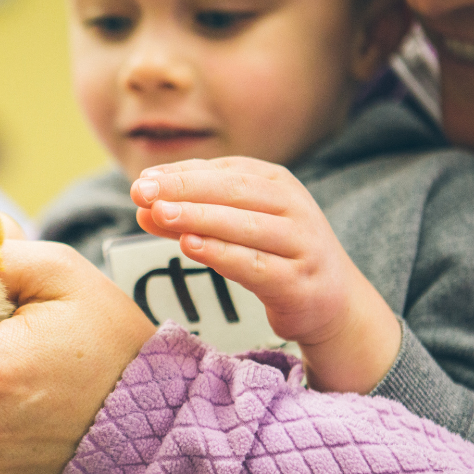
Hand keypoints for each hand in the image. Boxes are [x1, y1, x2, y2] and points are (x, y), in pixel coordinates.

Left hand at [131, 157, 400, 392]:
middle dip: (184, 189)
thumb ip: (192, 216)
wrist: (331, 302)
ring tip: (160, 214)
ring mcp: (301, 243)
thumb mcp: (235, 227)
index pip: (223, 171)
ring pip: (244, 225)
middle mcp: (293, 206)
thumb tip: (142, 207)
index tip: (141, 181)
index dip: (181, 173)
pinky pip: (255, 265)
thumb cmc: (274, 254)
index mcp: (277, 182)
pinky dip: (221, 253)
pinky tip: (190, 246)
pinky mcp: (299, 281)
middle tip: (142, 192)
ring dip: (199, 217)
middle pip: (233, 191)